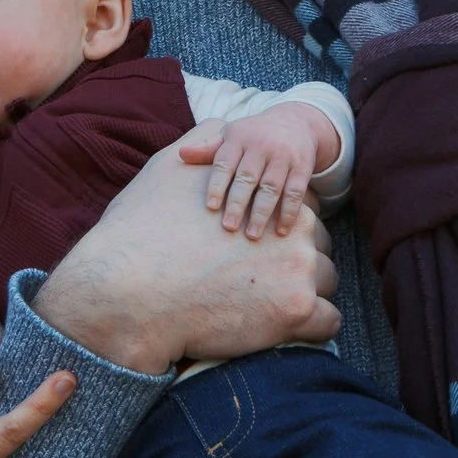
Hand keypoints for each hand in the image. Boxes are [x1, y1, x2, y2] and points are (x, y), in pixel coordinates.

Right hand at [34, 146, 340, 376]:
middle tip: (269, 280)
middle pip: (319, 245)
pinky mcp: (298, 312)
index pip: (300, 206)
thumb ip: (202, 144)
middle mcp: (293, 229)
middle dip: (299, 260)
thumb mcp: (166, 171)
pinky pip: (328, 322)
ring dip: (310, 295)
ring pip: (327, 283)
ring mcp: (300, 271)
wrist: (129, 293)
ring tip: (280, 307)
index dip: (281, 228)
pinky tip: (288, 330)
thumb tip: (219, 127)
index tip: (264, 246)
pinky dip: (314, 328)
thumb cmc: (141, 233)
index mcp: (269, 194)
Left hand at [179, 105, 335, 238]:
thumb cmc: (253, 134)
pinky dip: (289, 212)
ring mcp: (283, 157)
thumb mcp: (231, 134)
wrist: (295, 120)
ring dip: (262, 212)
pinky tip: (281, 231)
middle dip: (237, 203)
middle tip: (229, 227)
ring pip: (272, 187)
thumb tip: (180, 154)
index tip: (210, 207)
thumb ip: (208, 148)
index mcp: (238, 138)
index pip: (225, 163)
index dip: (217, 185)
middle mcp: (261, 146)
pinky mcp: (302, 167)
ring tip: (252, 236)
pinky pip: (295, 192)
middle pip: (248, 177)